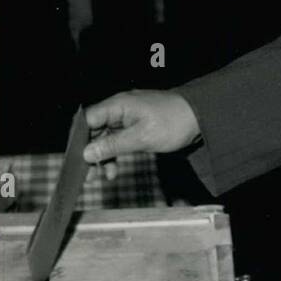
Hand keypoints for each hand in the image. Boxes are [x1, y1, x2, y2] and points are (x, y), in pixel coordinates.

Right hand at [83, 90, 201, 166]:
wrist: (202, 117)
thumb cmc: (174, 123)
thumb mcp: (141, 138)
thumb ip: (113, 145)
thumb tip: (87, 153)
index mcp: (118, 105)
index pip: (88, 120)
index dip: (80, 140)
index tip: (77, 159)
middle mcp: (120, 108)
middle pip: (95, 130)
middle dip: (92, 152)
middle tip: (89, 175)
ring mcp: (129, 116)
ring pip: (107, 136)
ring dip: (105, 156)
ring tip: (107, 176)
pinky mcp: (138, 124)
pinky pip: (120, 138)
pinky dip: (116, 152)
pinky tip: (115, 168)